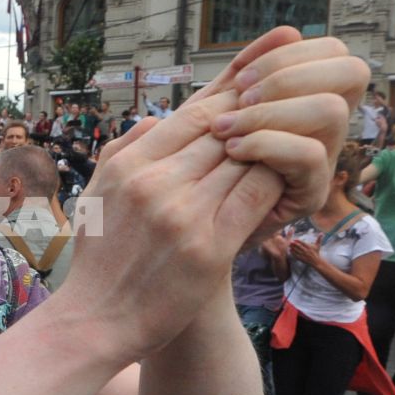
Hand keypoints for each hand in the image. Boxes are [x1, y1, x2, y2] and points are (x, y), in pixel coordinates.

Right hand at [58, 28, 360, 355]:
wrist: (95, 321)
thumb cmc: (99, 259)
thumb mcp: (96, 193)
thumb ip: (123, 150)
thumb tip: (154, 120)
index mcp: (130, 164)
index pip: (192, 113)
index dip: (232, 90)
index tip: (261, 73)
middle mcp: (154, 182)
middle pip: (222, 129)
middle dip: (259, 110)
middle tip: (293, 89)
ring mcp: (182, 213)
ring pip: (244, 158)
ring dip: (273, 143)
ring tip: (300, 128)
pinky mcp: (208, 247)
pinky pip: (253, 197)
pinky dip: (275, 180)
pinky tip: (291, 174)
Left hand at [203, 29, 368, 234]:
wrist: (188, 222)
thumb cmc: (201, 159)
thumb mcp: (218, 108)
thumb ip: (245, 73)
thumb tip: (286, 31)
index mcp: (309, 96)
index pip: (335, 51)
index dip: (290, 54)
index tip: (240, 77)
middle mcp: (325, 124)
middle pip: (351, 71)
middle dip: (287, 76)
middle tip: (238, 99)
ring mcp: (323, 158)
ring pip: (332, 110)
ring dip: (272, 111)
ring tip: (227, 128)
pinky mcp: (310, 193)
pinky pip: (310, 154)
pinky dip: (266, 143)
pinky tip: (232, 149)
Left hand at [286, 236, 322, 269]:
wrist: (316, 261)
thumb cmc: (316, 252)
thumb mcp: (318, 245)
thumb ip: (319, 239)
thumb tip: (322, 233)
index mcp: (310, 247)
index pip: (303, 243)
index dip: (299, 241)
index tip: (295, 239)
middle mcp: (306, 251)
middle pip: (299, 247)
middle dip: (294, 244)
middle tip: (290, 241)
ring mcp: (304, 255)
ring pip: (297, 251)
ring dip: (292, 248)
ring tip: (289, 245)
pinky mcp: (302, 259)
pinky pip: (296, 256)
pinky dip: (293, 253)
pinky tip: (290, 251)